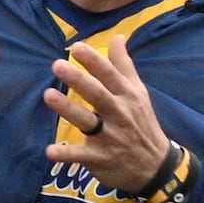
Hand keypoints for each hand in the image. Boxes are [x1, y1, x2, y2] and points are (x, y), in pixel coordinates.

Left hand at [42, 37, 175, 190]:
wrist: (156, 166)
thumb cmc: (142, 123)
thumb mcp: (138, 93)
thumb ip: (124, 65)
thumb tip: (119, 36)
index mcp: (127, 95)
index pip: (109, 74)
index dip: (93, 60)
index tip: (76, 47)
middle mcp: (119, 113)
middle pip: (97, 94)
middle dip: (78, 79)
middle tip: (57, 65)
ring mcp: (110, 137)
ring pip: (86, 120)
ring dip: (67, 109)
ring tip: (48, 95)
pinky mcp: (100, 158)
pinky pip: (80, 155)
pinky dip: (66, 154)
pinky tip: (50, 151)